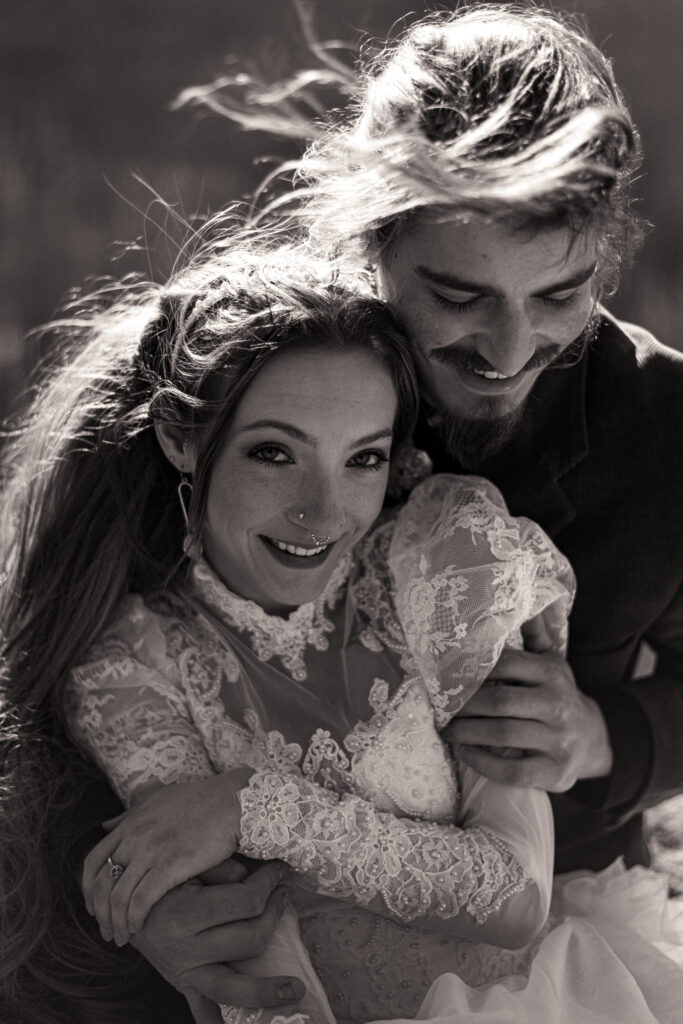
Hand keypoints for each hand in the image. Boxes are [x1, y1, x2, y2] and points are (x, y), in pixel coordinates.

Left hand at [83, 768, 252, 944]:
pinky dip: (135, 918)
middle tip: (107, 931)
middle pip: (101, 884)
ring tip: (122, 938)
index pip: (92, 862)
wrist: (231, 801)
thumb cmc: (200, 800)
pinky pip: (141, 900)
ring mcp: (151, 851)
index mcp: (130, 824)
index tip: (94, 908)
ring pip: (119, 897)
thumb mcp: (158, 799)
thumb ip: (130, 813)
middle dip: (100, 913)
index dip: (88, 890)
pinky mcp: (170, 865)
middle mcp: (134, 837)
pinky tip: (139, 927)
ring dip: (117, 922)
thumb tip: (105, 824)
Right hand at [127, 859, 305, 1021]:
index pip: (245, 901)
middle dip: (275, 915)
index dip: (269, 883)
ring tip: (294, 989)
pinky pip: (202, 1011)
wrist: (119, 906)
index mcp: (185, 912)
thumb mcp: (185, 864)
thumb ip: (222, 869)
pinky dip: (219, 1022)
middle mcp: (184, 948)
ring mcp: (183, 973)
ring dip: (265, 991)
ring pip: (231, 987)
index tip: (280, 871)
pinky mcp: (181, 985)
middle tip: (286, 896)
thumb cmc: (158, 879)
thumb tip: (256, 879)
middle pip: (248, 940)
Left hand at [443, 613, 612, 792]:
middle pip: (500, 702)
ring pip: (503, 735)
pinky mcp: (554, 772)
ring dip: (467, 733)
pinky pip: (512, 771)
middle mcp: (558, 705)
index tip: (448, 677)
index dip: (474, 671)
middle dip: (465, 706)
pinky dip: (483, 762)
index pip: (507, 665)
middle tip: (441, 708)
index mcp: (553, 674)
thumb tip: (527, 599)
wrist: (595, 740)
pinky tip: (465, 752)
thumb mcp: (553, 662)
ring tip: (447, 729)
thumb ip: (536, 634)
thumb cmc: (559, 696)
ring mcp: (558, 741)